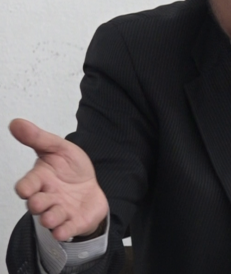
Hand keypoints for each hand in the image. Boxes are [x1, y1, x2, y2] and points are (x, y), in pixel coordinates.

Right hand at [10, 118, 107, 240]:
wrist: (91, 186)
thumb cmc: (70, 168)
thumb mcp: (59, 148)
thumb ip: (38, 138)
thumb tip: (15, 122)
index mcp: (40, 179)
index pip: (26, 185)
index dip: (25, 187)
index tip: (25, 188)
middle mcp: (46, 197)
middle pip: (35, 204)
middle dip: (36, 204)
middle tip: (39, 201)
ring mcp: (59, 211)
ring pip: (49, 218)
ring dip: (50, 218)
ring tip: (52, 217)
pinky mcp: (72, 222)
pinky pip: (65, 230)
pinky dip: (64, 231)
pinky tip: (63, 231)